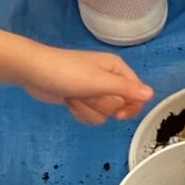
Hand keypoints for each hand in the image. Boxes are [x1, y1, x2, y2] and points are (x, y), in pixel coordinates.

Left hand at [20, 46, 153, 124]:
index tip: (118, 113)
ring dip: (88, 109)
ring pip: (105, 114)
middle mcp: (109, 79)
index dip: (130, 106)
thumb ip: (126, 89)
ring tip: (75, 96)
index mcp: (117, 69)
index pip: (138, 94)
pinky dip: (80, 111)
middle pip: (120, 106)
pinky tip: (69, 101)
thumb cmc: (66, 72)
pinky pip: (91, 115)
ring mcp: (94, 90)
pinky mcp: (82, 99)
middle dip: (102, 105)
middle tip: (87, 94)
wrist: (33, 72)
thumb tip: (151, 94)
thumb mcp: (99, 81)